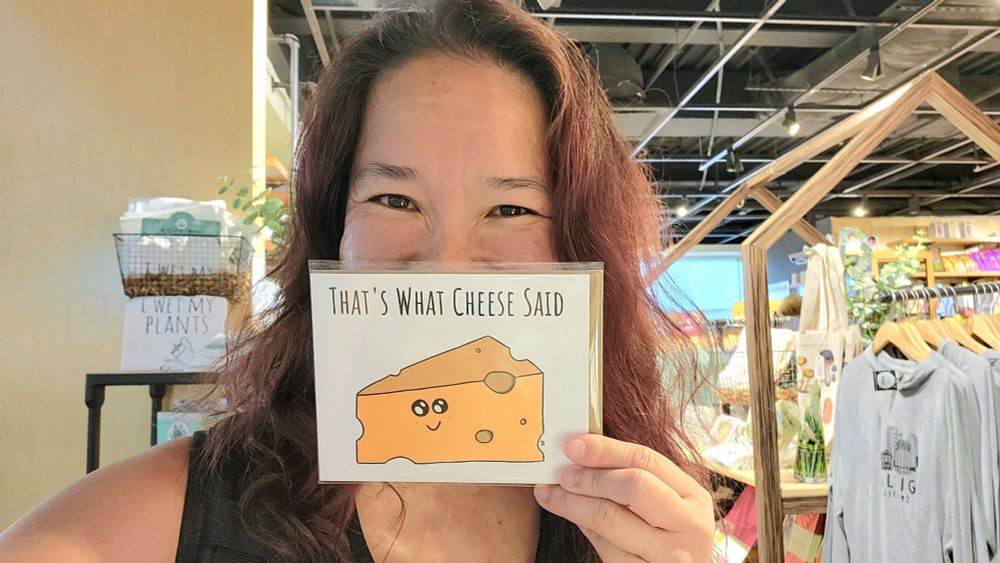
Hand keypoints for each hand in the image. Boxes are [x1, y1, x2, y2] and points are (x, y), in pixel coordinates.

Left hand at [533, 434, 713, 561]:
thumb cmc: (672, 535)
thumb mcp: (669, 502)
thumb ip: (636, 477)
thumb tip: (584, 456)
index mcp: (693, 496)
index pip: (646, 460)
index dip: (605, 449)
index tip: (573, 445)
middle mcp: (687, 526)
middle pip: (632, 487)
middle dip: (590, 477)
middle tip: (562, 474)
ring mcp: (668, 556)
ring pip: (610, 520)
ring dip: (572, 503)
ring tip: (551, 493)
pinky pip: (605, 548)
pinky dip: (583, 527)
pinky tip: (572, 516)